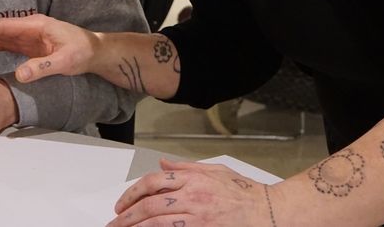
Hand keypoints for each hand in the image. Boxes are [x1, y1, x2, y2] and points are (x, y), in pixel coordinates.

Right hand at [0, 13, 98, 82]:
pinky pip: (6, 45)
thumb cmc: (83, 52)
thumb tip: (20, 74)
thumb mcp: (66, 61)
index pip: (3, 27)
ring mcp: (28, 36)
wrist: (95, 52)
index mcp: (35, 25)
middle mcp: (29, 28)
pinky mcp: (30, 46)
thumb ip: (43, 67)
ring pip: (0, 37)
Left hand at [107, 159, 273, 226]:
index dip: (132, 193)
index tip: (121, 204)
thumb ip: (186, 167)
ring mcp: (198, 216)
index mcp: (194, 178)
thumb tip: (163, 164)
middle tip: (114, 223)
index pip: (153, 182)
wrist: (269, 212)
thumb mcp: (215, 171)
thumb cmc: (245, 193)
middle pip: (150, 205)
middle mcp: (193, 196)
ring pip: (157, 222)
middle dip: (127, 215)